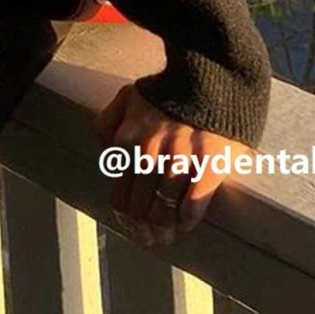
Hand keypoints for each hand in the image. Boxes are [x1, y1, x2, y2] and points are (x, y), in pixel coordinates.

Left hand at [93, 83, 242, 248]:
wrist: (209, 75)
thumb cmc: (167, 88)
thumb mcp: (127, 96)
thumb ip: (108, 121)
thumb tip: (105, 148)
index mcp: (127, 141)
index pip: (119, 193)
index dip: (123, 215)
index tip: (130, 225)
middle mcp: (148, 155)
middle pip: (140, 207)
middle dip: (142, 228)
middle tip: (149, 238)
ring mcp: (178, 162)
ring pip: (164, 211)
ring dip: (163, 229)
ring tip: (166, 236)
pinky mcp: (207, 166)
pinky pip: (193, 205)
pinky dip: (187, 219)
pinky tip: (186, 223)